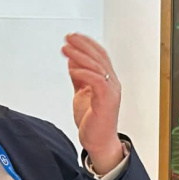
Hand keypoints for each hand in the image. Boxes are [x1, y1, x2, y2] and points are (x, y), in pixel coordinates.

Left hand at [61, 33, 123, 173]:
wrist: (99, 143)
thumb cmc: (93, 122)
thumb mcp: (82, 94)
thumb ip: (79, 78)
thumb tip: (73, 61)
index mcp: (107, 81)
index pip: (100, 55)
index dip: (87, 43)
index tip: (73, 37)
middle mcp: (112, 83)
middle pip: (99, 57)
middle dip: (82, 44)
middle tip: (68, 38)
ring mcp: (111, 91)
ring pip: (97, 66)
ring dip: (80, 55)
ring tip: (66, 49)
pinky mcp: (106, 100)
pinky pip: (97, 81)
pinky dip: (84, 72)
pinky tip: (72, 69)